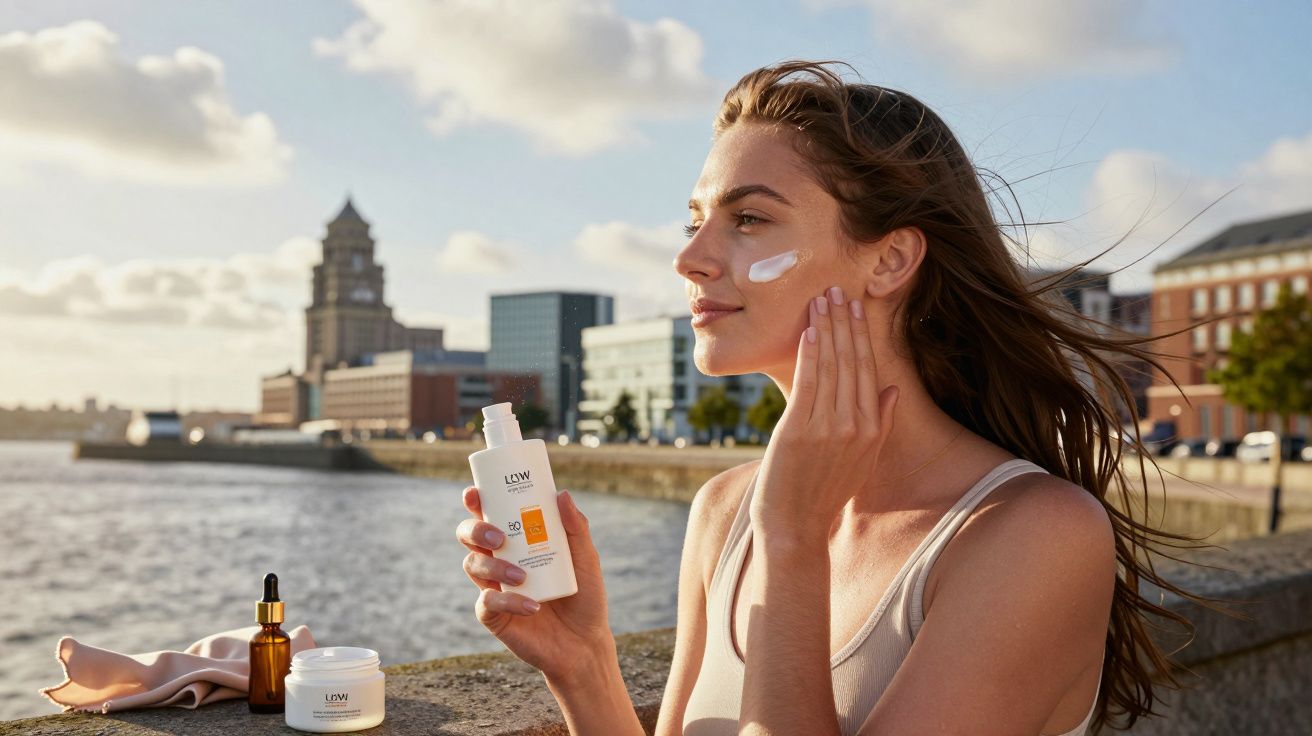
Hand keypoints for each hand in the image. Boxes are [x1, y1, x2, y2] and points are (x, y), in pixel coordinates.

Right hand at [455, 487, 614, 682]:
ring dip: (493, 566)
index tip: (475, 493)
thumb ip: (576, 527)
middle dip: (476, 530)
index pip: (490, 514)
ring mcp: (494, 587)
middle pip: (469, 536)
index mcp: (518, 541)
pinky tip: (531, 605)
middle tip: (499, 537)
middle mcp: (500, 560)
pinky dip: (508, 601)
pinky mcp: (494, 616)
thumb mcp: (585, 558)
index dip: (477, 501)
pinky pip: (487, 603)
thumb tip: (561, 494)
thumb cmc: (584, 595)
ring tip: (522, 576)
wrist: (585, 642)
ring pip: (473, 565)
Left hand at [750, 285, 899, 542]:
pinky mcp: (799, 431)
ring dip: (826, 328)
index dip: (861, 334)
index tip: (855, 305)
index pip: (868, 369)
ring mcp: (828, 428)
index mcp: (872, 429)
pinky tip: (808, 330)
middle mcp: (855, 425)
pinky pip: (808, 383)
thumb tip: (892, 390)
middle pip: (852, 361)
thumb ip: (879, 423)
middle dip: (845, 322)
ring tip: (821, 299)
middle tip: (837, 289)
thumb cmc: (823, 493)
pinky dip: (810, 354)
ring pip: (830, 366)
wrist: (796, 527)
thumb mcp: (862, 460)